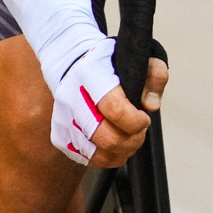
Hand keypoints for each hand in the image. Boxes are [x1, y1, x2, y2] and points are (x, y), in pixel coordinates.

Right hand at [49, 41, 169, 166]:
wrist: (69, 58)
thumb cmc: (105, 59)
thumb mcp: (137, 54)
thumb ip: (153, 75)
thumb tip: (151, 104)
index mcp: (91, 74)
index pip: (115, 109)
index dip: (136, 121)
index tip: (144, 119)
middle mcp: (72, 97)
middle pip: (105, 137)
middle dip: (131, 141)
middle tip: (139, 132)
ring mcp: (63, 117)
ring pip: (95, 153)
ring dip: (120, 153)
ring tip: (128, 140)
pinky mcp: (59, 133)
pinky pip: (83, 158)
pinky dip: (104, 157)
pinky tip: (113, 146)